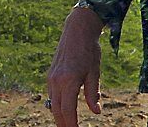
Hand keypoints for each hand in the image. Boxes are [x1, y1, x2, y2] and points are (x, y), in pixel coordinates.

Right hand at [46, 7, 103, 126]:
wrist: (77, 30)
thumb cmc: (89, 50)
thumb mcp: (94, 72)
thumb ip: (93, 93)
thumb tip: (96, 112)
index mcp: (69, 81)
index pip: (68, 111)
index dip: (72, 125)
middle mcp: (56, 81)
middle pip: (57, 111)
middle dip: (63, 125)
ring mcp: (51, 78)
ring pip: (53, 104)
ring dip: (59, 116)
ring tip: (68, 125)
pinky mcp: (51, 75)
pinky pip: (52, 95)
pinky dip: (57, 105)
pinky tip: (64, 110)